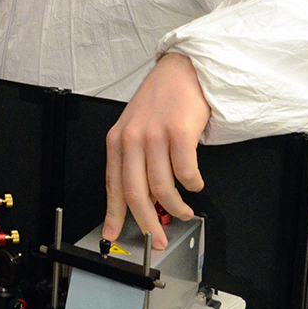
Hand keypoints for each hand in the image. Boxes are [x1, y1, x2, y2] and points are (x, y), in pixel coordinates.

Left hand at [103, 53, 209, 248]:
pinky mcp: (179, 131)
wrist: (182, 70)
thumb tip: (143, 198)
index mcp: (117, 139)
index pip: (112, 185)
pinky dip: (192, 184)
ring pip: (161, 187)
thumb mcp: (136, 128)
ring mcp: (154, 134)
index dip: (113, 214)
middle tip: (157, 238)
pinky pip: (185, 172)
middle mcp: (131, 138)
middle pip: (135, 192)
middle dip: (146, 222)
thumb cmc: (161, 100)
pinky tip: (195, 183)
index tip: (113, 234)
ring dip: (175, 206)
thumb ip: (135, 160)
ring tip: (183, 211)